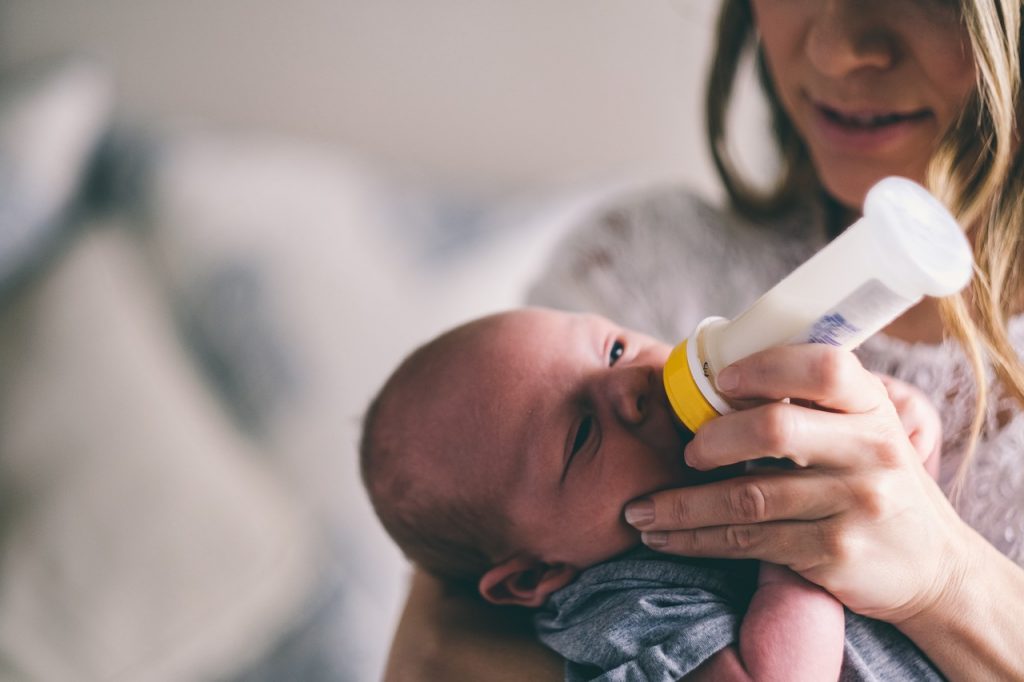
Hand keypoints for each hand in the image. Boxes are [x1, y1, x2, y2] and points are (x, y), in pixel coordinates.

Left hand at [626, 344, 970, 622]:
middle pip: (774, 429)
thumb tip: (722, 376)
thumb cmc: (875, 482)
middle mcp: (869, 450)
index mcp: (872, 407)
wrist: (934, 566)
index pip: (824, 367)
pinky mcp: (834, 552)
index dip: (766, 368)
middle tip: (686, 453)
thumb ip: (814, 405)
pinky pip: (749, 541)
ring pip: (748, 497)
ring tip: (641, 510)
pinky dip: (696, 540)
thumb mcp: (865, 431)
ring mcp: (854, 504)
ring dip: (681, 505)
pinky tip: (665, 536)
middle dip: (712, 439)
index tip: (724, 380)